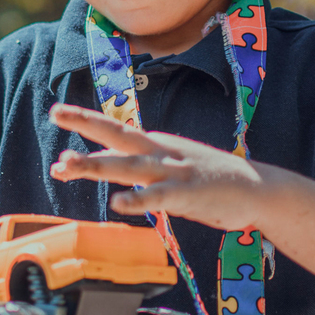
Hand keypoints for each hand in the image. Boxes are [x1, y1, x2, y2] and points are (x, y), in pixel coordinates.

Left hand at [48, 103, 276, 231]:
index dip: (85, 128)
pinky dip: (138, 200)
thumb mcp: (168, 168)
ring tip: (67, 166)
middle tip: (55, 111)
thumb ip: (135, 170)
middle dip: (85, 123)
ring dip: (95, 165)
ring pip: (128, 166)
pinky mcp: (189, 194)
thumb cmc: (208, 180)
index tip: (57, 126)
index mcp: (155, 145)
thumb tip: (100, 168)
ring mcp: (174, 171)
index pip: (113, 134)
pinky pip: (158, 197)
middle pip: (117, 135)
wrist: (259, 189)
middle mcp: (160, 152)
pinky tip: (117, 203)